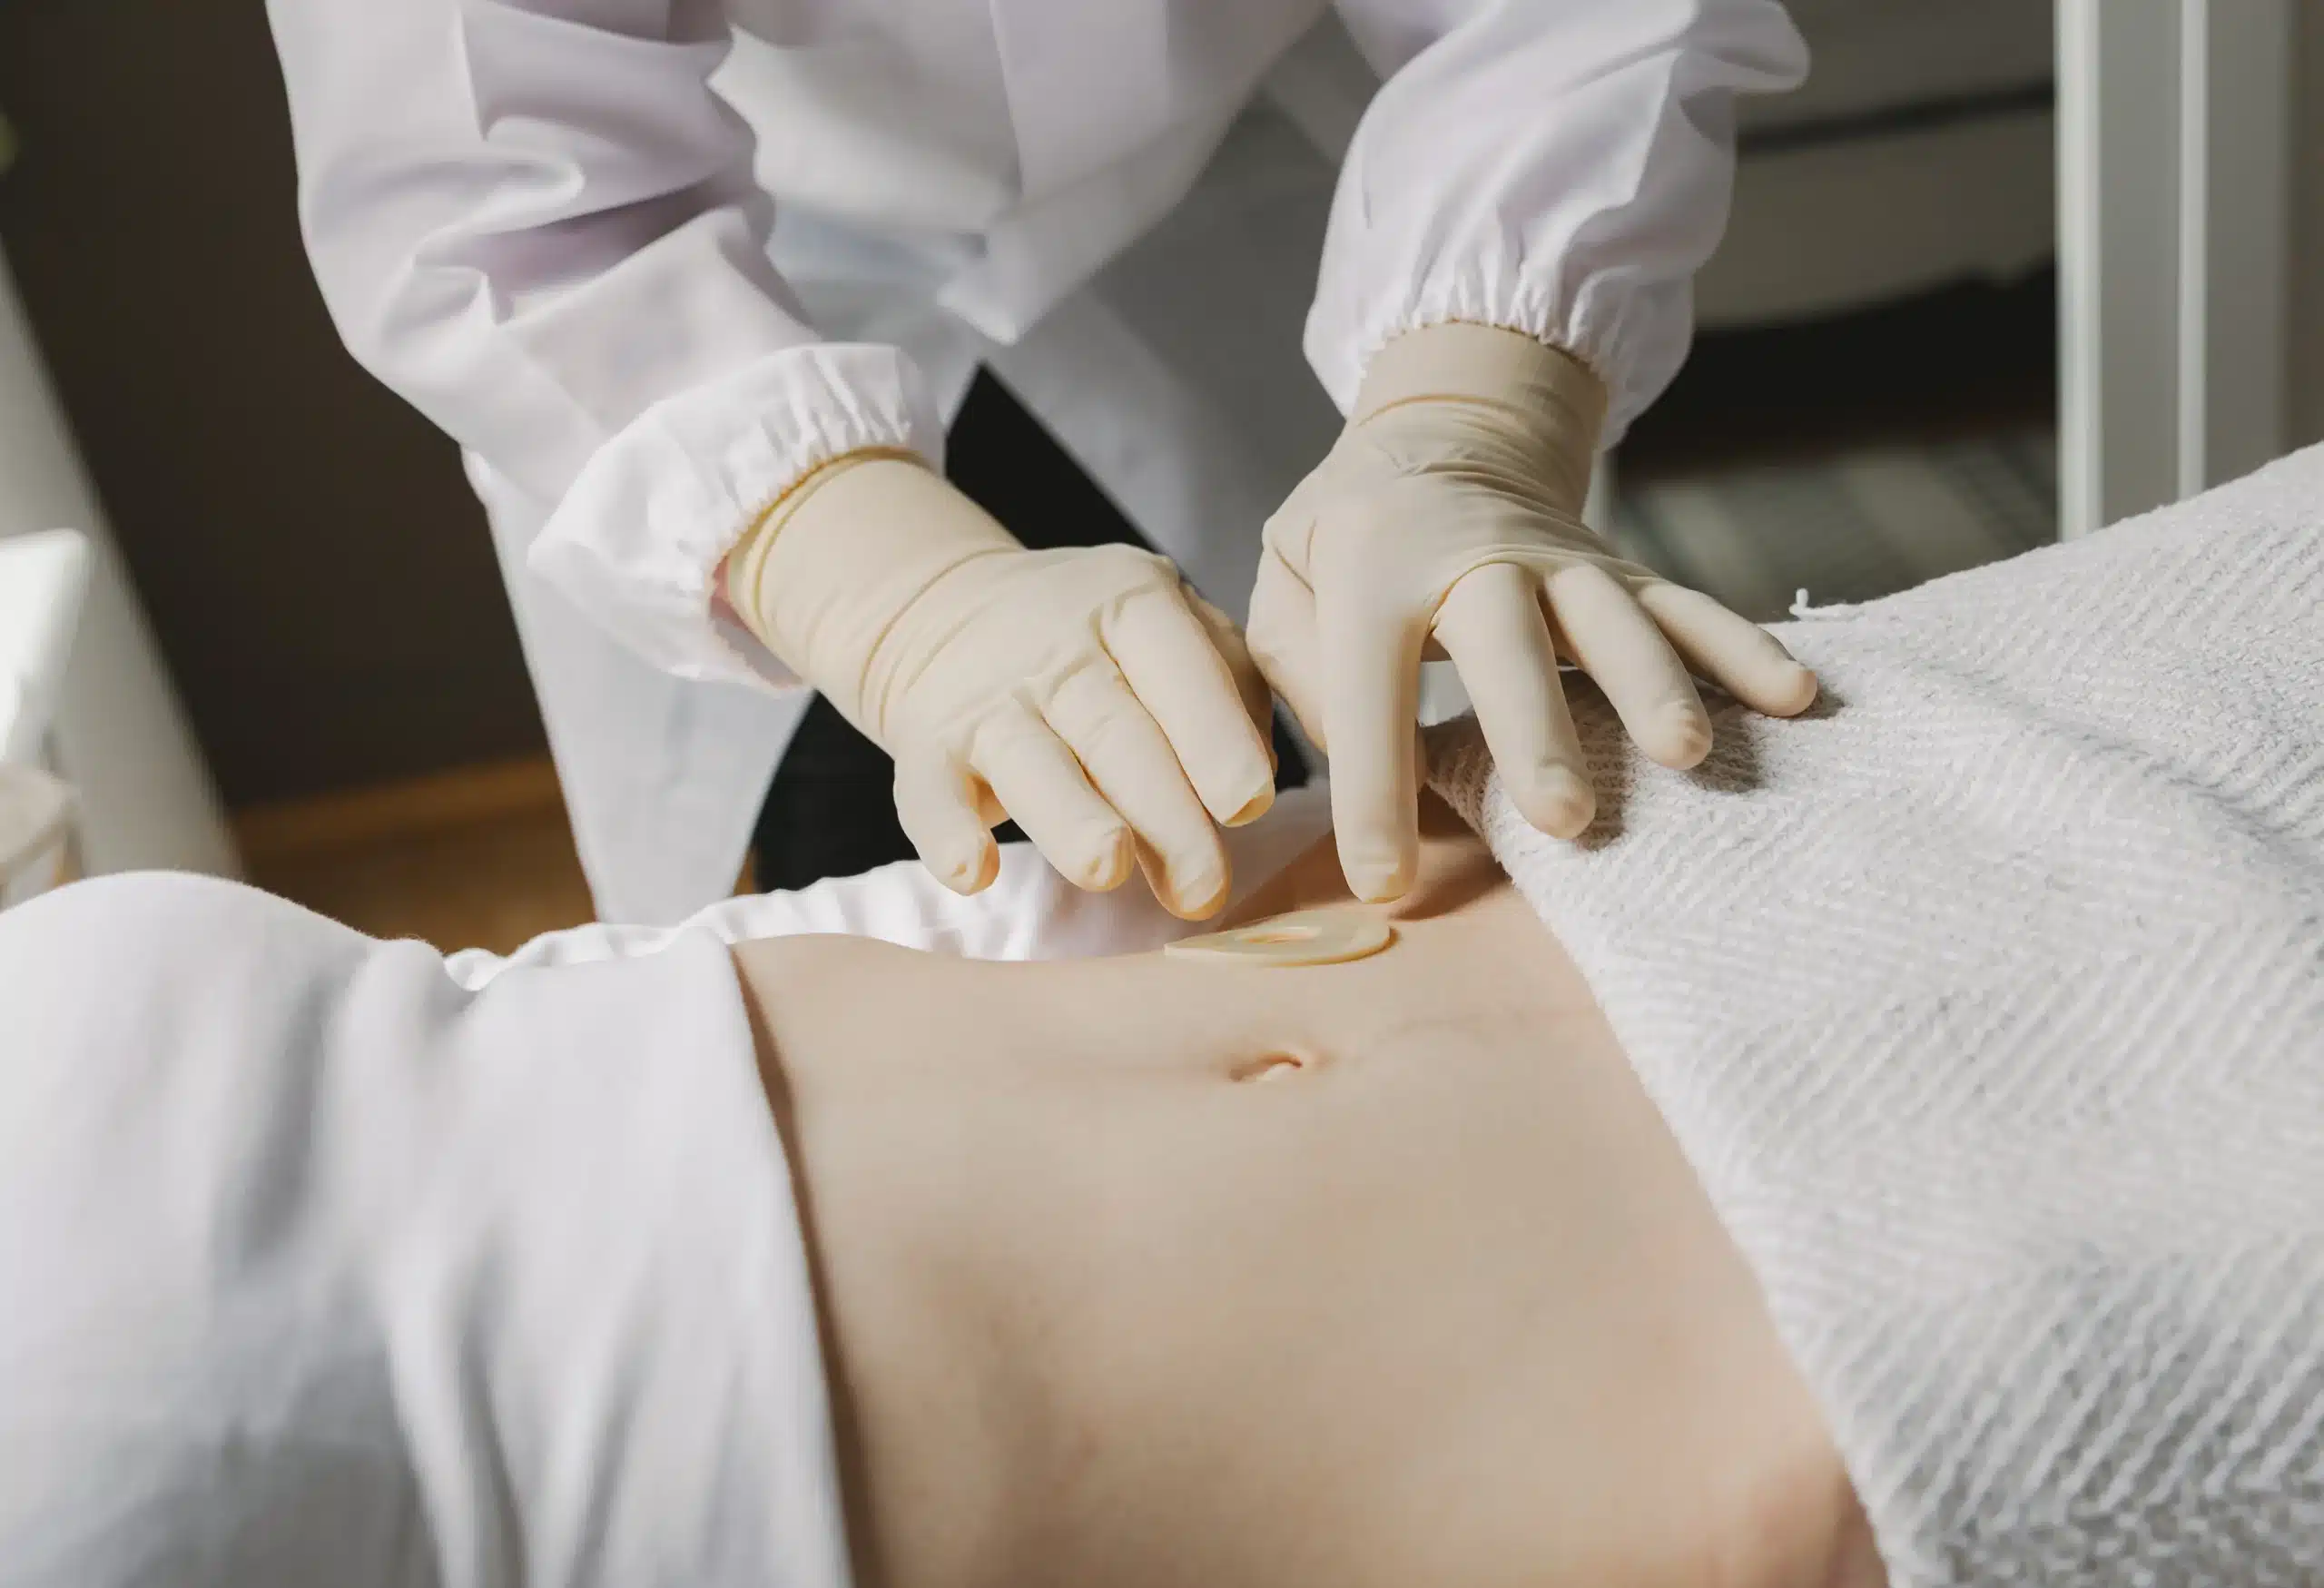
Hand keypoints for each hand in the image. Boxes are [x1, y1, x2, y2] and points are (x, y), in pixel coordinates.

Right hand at [727, 454, 1276, 918]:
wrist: (947, 611)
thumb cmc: (1101, 644)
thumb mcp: (1172, 626)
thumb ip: (1229, 686)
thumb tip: (1257, 780)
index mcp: (1133, 605)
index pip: (1180, 669)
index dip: (1214, 736)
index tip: (1249, 803)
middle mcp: (1057, 646)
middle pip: (1115, 732)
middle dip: (1163, 811)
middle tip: (1203, 885)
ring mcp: (987, 697)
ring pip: (1031, 762)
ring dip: (1070, 817)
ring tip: (1107, 867)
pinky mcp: (927, 747)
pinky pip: (930, 792)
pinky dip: (947, 833)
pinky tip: (974, 872)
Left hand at [1248, 324, 1815, 902]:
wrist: (1443, 437)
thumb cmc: (1347, 539)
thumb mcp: (1284, 580)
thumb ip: (1298, 666)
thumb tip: (1347, 753)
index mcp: (1374, 568)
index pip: (1369, 684)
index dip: (1375, 786)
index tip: (1386, 880)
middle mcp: (1476, 558)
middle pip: (1510, 644)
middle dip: (1539, 731)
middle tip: (1567, 817)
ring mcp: (1562, 562)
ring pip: (1614, 619)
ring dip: (1656, 686)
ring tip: (1693, 756)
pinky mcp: (1621, 574)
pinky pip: (1687, 607)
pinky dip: (1743, 650)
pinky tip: (1796, 697)